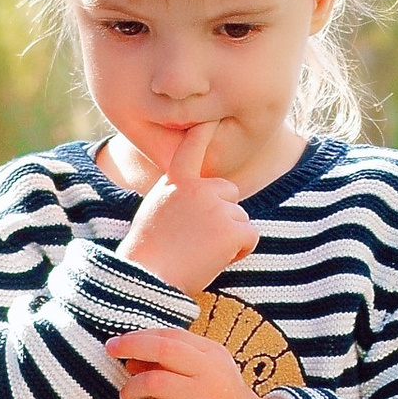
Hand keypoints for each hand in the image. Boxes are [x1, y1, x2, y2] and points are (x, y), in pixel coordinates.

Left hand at [110, 326, 307, 398]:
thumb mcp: (203, 374)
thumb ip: (171, 364)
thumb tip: (130, 357)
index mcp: (212, 353)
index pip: (171, 335)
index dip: (139, 336)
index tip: (118, 342)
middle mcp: (211, 372)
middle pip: (163, 349)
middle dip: (131, 346)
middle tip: (111, 351)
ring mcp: (206, 398)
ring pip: (154, 382)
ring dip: (132, 386)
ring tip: (126, 394)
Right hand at [124, 118, 257, 296]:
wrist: (146, 279)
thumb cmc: (148, 255)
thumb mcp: (156, 213)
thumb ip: (179, 198)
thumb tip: (205, 200)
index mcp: (176, 183)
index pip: (191, 150)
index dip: (203, 134)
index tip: (210, 119)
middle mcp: (199, 189)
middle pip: (230, 194)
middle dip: (223, 215)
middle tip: (197, 240)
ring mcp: (217, 207)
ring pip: (240, 219)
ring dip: (228, 238)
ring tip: (199, 253)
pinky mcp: (232, 229)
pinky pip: (251, 237)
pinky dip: (239, 251)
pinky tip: (216, 260)